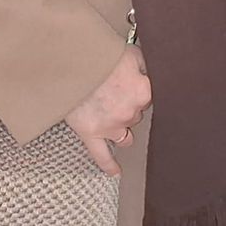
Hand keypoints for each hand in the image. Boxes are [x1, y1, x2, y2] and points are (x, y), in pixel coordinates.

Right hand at [66, 45, 151, 175]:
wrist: (72, 64)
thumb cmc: (101, 56)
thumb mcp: (132, 54)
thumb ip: (145, 67)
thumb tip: (153, 73)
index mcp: (143, 92)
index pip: (150, 97)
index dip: (141, 89)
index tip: (133, 83)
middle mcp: (130, 113)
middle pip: (136, 115)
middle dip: (130, 106)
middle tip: (117, 93)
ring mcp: (111, 126)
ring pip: (125, 134)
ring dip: (123, 128)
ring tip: (118, 122)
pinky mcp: (91, 134)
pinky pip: (102, 155)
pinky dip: (109, 164)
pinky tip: (116, 171)